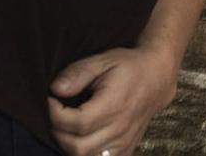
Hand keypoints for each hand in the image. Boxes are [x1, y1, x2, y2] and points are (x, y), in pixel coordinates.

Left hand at [46, 43, 178, 155]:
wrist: (156, 78)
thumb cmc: (127, 67)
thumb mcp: (102, 60)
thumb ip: (78, 73)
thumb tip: (55, 90)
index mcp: (114, 106)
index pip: (77, 123)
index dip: (55, 115)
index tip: (49, 101)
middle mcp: (120, 129)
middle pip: (78, 147)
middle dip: (58, 133)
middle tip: (54, 115)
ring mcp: (124, 143)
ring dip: (68, 146)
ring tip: (65, 126)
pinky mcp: (125, 150)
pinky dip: (84, 153)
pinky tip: (79, 138)